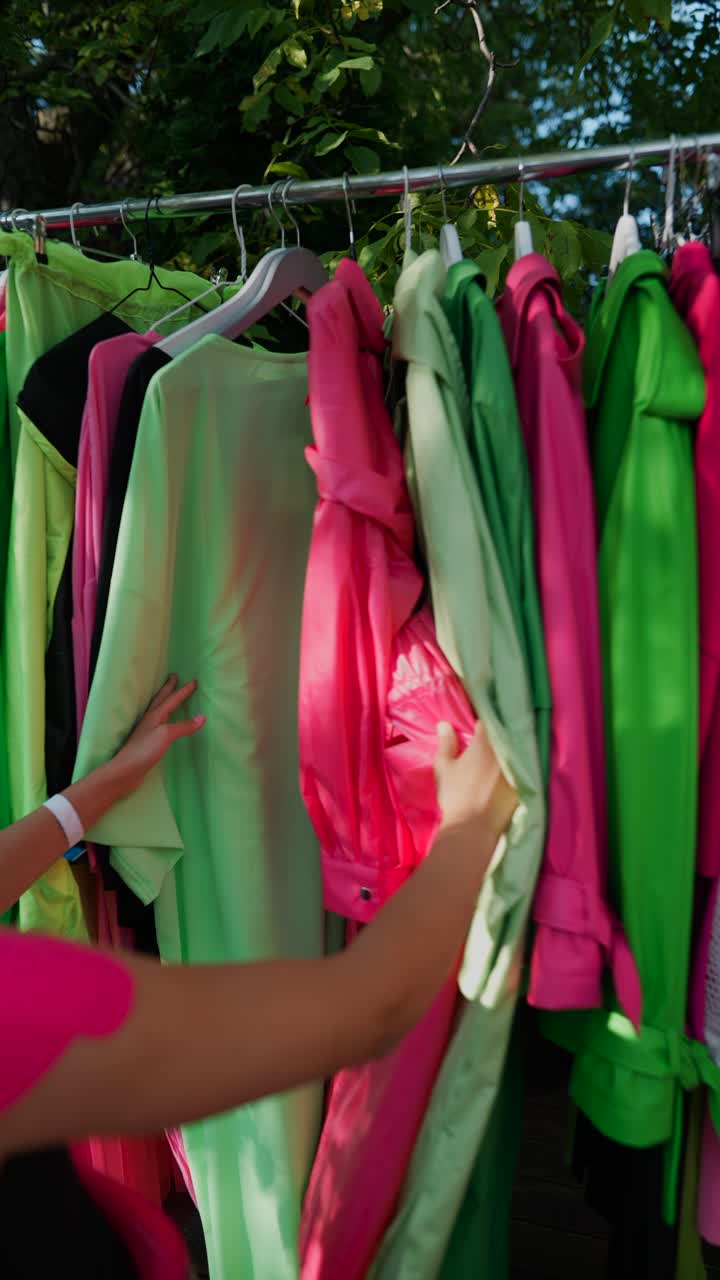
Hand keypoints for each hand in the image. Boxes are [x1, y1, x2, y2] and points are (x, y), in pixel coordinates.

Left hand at [109, 676, 205, 796]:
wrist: (125, 771)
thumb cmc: (144, 750)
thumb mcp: (166, 735)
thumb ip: (183, 726)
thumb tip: (202, 717)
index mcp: (155, 715)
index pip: (172, 700)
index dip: (183, 691)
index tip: (193, 681)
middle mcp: (150, 720)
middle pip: (160, 699)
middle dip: (168, 688)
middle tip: (173, 676)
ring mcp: (147, 731)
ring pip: (158, 710)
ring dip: (164, 700)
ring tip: (168, 693)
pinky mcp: (148, 742)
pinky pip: (159, 723)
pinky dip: (165, 717)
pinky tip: (165, 721)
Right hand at [434, 720, 516, 840]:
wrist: (472, 827)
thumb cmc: (455, 795)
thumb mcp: (444, 767)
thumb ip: (446, 743)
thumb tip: (445, 724)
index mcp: (485, 744)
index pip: (486, 723)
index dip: (480, 725)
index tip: (475, 729)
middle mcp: (504, 753)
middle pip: (503, 737)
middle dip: (495, 737)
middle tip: (486, 742)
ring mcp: (516, 768)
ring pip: (514, 752)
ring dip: (506, 752)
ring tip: (497, 757)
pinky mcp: (523, 785)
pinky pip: (522, 769)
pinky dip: (516, 768)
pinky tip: (507, 773)